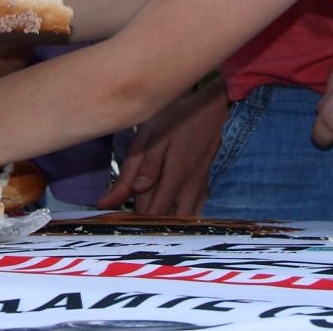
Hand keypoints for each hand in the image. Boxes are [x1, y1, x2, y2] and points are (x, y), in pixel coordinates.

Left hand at [94, 79, 227, 214]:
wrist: (215, 109)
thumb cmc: (180, 119)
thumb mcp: (154, 136)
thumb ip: (140, 168)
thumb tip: (124, 196)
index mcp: (174, 179)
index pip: (151, 214)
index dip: (133, 220)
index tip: (117, 216)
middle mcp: (190, 191)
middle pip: (167, 222)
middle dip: (148, 221)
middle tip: (129, 213)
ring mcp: (201, 190)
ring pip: (182, 220)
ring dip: (165, 220)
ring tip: (147, 209)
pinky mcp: (206, 187)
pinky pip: (194, 212)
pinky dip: (181, 216)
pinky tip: (169, 207)